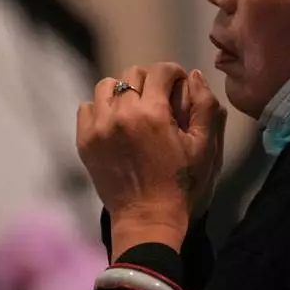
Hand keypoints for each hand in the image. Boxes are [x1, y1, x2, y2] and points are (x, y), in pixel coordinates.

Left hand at [76, 63, 226, 252]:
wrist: (147, 219)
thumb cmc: (181, 184)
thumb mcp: (205, 147)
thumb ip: (204, 106)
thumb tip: (193, 74)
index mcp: (152, 113)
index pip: (160, 71)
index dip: (174, 73)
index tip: (178, 85)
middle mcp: (121, 114)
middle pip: (133, 74)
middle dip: (150, 82)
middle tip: (158, 101)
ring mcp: (98, 127)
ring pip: (107, 86)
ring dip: (122, 92)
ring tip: (134, 110)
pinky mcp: (84, 140)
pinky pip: (87, 107)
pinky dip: (101, 110)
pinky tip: (115, 125)